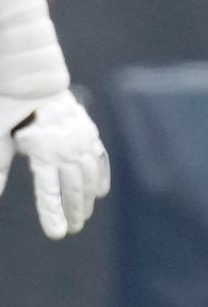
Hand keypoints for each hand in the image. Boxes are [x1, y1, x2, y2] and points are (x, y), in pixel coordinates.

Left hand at [0, 90, 110, 238]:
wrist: (32, 73)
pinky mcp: (87, 130)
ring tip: (84, 214)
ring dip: (87, 197)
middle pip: (73, 187)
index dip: (52, 213)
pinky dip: (100, 176)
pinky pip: (99, 158)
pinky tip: (100, 192)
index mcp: (42, 150)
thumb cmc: (9, 103)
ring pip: (89, 175)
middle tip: (72, 228)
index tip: (58, 234)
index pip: (49, 190)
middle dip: (74, 210)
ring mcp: (81, 139)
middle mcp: (66, 147)